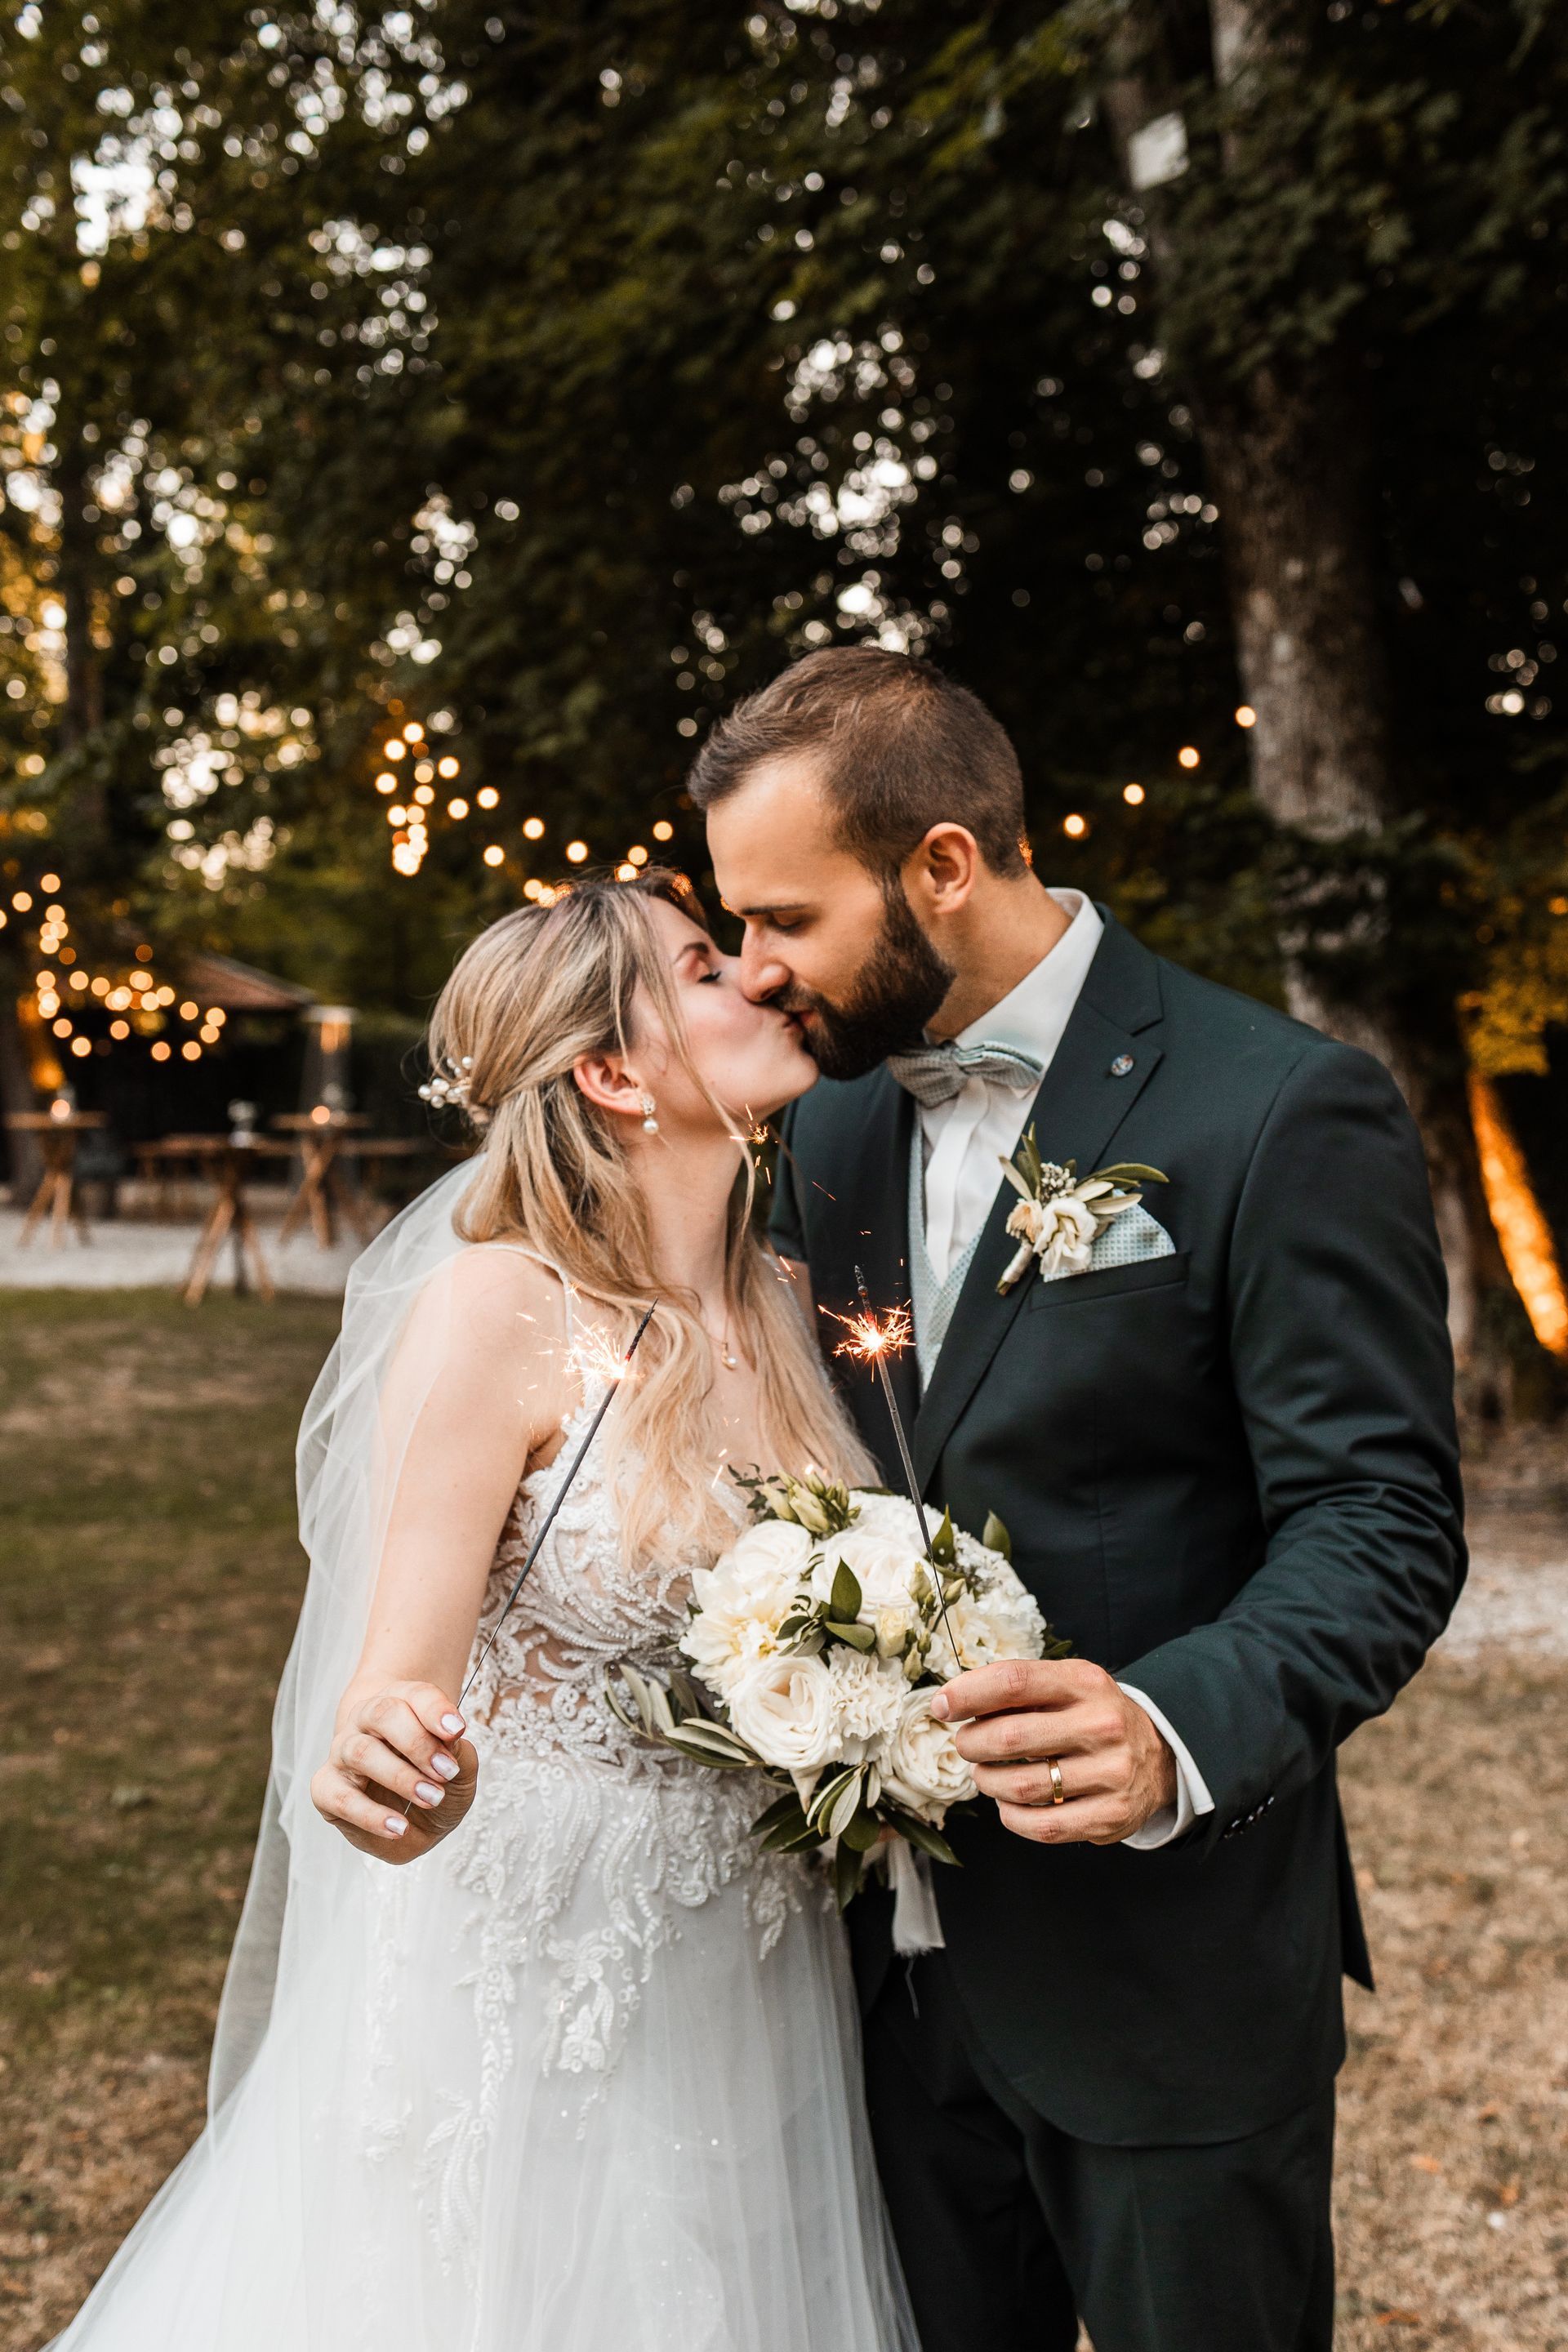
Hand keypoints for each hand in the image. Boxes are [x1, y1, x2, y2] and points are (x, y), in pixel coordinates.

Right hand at [310, 1682, 478, 1865]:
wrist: (416, 1824)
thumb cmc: (436, 1784)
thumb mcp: (461, 1773)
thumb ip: (460, 1755)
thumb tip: (450, 1741)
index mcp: (400, 1704)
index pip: (414, 1694)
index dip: (435, 1710)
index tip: (457, 1730)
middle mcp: (365, 1721)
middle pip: (382, 1713)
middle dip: (417, 1742)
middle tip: (446, 1772)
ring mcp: (342, 1753)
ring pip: (361, 1752)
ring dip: (400, 1777)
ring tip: (431, 1798)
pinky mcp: (327, 1788)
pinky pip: (342, 1798)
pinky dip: (371, 1815)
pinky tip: (399, 1827)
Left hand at [932, 1659, 1176, 1845]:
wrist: (1157, 1754)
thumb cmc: (1090, 1716)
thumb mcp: (1066, 1685)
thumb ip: (1017, 1688)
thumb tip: (952, 1702)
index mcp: (1085, 1683)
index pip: (1013, 1682)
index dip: (967, 1694)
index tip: (943, 1706)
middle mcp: (1102, 1725)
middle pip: (1009, 1738)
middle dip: (972, 1743)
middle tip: (967, 1745)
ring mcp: (1110, 1773)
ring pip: (1019, 1786)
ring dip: (987, 1781)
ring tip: (986, 1775)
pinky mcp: (1111, 1815)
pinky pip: (1041, 1825)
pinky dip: (1011, 1816)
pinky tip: (1008, 1804)